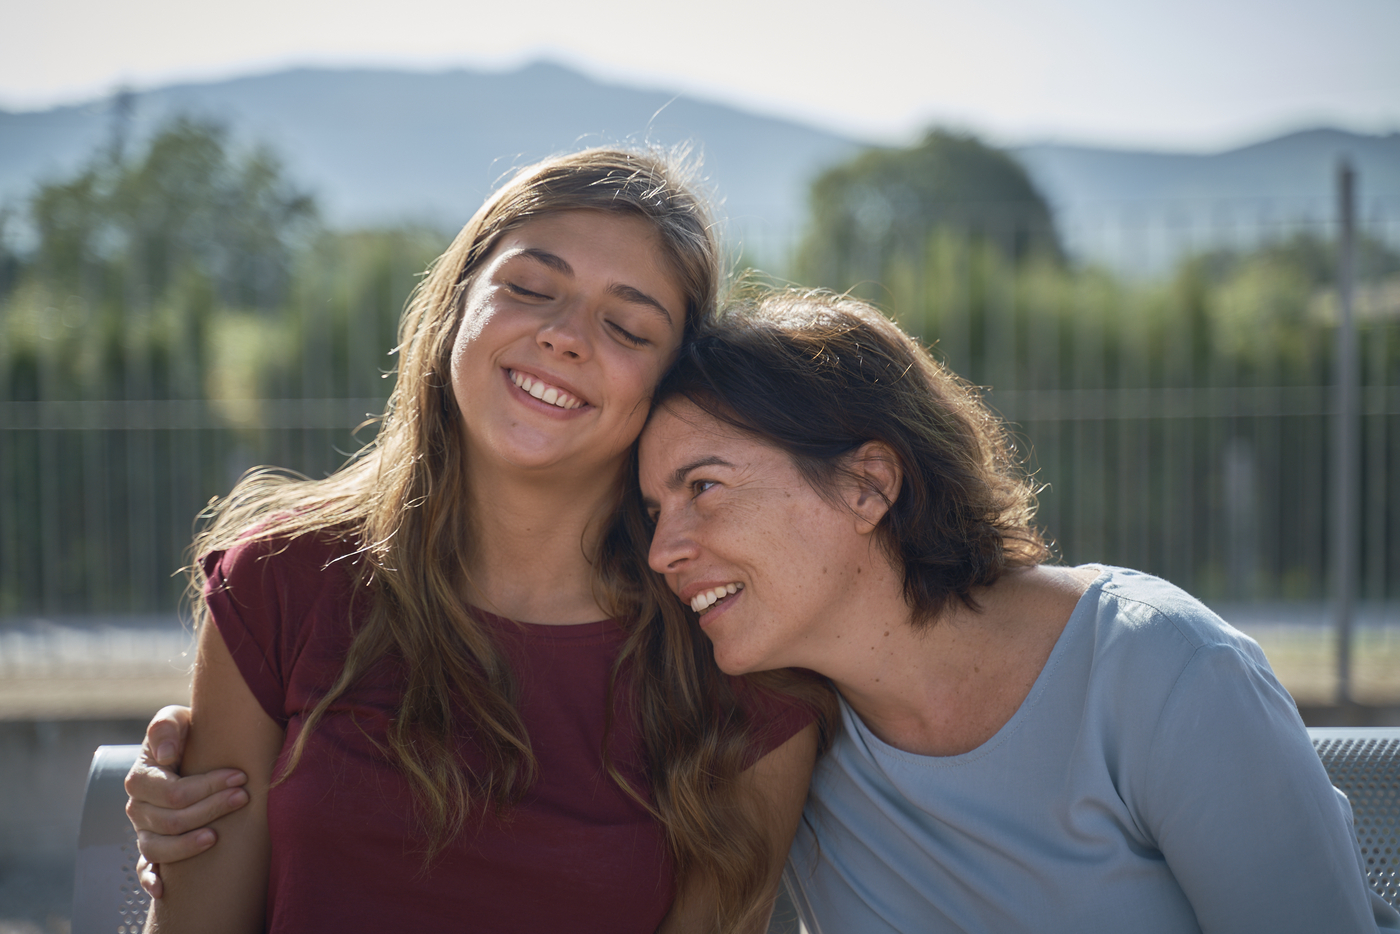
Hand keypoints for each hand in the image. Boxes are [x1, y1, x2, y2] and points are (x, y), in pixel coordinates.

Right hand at [123, 705, 249, 896]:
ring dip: (188, 845)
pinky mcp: (152, 844)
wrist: (191, 746)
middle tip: (243, 797)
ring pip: (159, 847)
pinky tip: (164, 889)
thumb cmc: (186, 732)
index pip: (173, 792)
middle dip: (211, 809)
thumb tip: (167, 756)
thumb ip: (166, 727)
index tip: (241, 776)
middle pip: (172, 820)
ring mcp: (143, 829)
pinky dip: (150, 880)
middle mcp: (138, 807)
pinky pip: (145, 868)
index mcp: (141, 777)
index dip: (208, 787)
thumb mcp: (175, 718)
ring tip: (218, 837)